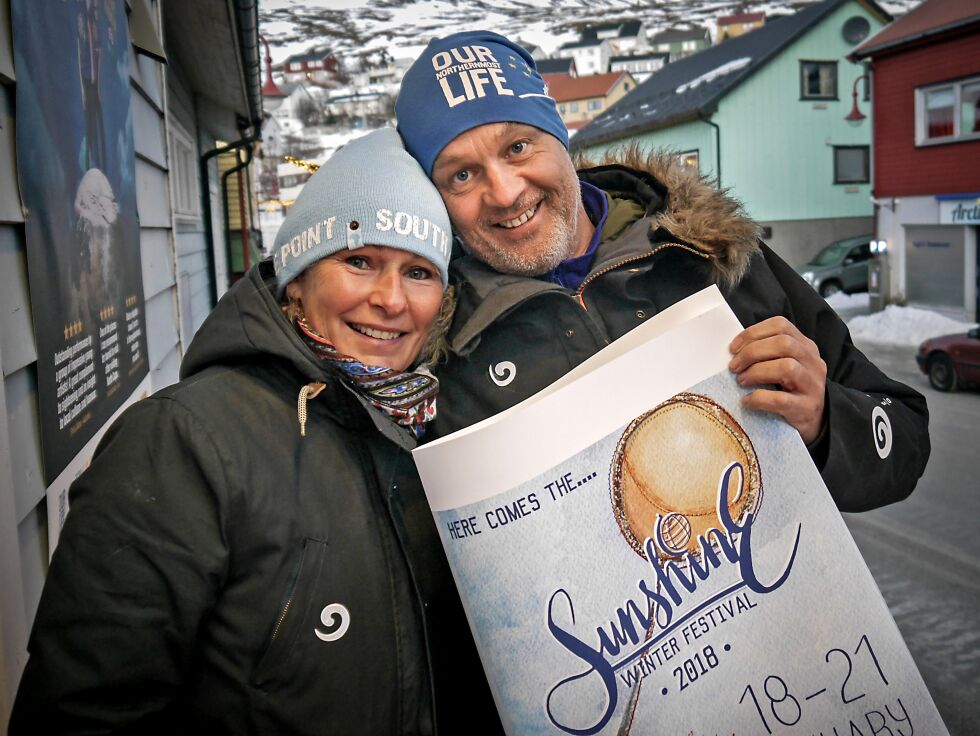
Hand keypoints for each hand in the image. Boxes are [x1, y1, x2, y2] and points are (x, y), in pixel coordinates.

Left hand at [728, 317, 826, 443]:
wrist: (814, 422)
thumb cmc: (790, 390)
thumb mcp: (784, 366)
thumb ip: (767, 354)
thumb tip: (734, 350)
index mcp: (806, 347)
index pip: (781, 326)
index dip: (754, 333)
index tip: (733, 348)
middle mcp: (813, 362)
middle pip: (784, 343)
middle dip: (752, 352)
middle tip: (734, 367)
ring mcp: (813, 386)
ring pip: (787, 367)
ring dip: (756, 372)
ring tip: (741, 381)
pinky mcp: (807, 408)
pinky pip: (781, 400)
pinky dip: (759, 398)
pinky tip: (747, 401)